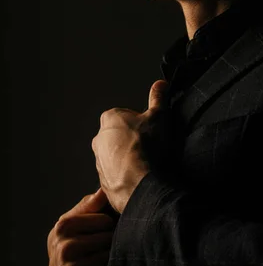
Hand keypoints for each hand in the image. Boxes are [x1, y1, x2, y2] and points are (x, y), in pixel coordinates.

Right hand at [43, 188, 115, 265]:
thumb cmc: (73, 257)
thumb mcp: (75, 229)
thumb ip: (90, 207)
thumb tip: (105, 186)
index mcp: (64, 224)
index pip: (104, 216)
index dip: (110, 224)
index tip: (107, 231)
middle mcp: (63, 242)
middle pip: (109, 231)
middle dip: (110, 240)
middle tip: (101, 252)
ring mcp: (68, 263)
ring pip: (109, 249)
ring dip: (110, 257)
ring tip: (100, 263)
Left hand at [92, 79, 168, 213]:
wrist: (138, 182)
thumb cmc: (146, 146)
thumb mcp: (158, 116)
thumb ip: (158, 98)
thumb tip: (160, 84)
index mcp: (110, 118)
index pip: (127, 116)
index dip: (142, 123)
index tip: (151, 131)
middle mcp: (99, 138)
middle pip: (120, 135)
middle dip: (133, 140)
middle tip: (150, 147)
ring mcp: (99, 160)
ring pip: (117, 155)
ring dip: (129, 158)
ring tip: (146, 163)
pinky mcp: (102, 180)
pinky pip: (116, 174)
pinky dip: (126, 175)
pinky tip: (140, 176)